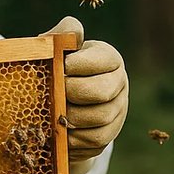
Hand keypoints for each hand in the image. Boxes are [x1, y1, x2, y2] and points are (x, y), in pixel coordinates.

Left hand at [42, 16, 127, 161]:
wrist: (57, 100)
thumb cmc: (56, 66)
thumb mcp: (57, 47)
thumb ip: (62, 34)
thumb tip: (70, 33)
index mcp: (109, 58)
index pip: (103, 60)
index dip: (79, 64)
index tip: (60, 65)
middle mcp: (119, 83)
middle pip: (103, 91)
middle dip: (74, 91)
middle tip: (56, 91)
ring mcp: (117, 110)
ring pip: (100, 118)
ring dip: (73, 116)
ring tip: (55, 111)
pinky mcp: (109, 134)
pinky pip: (95, 140)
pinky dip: (75, 138)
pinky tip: (60, 131)